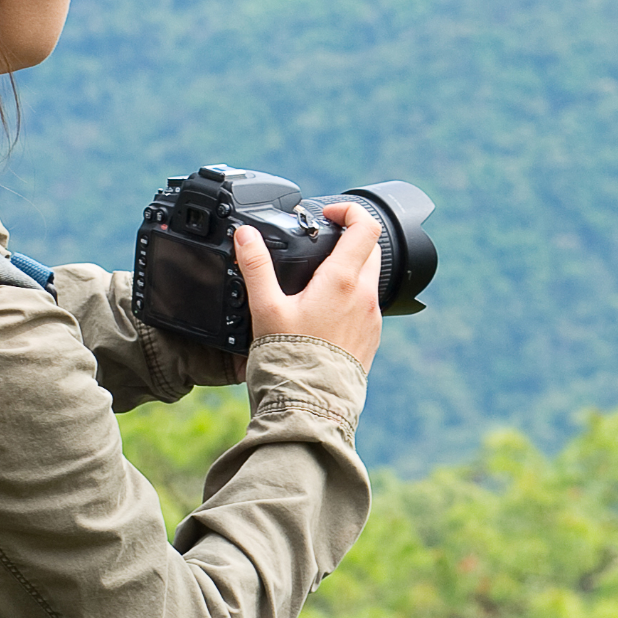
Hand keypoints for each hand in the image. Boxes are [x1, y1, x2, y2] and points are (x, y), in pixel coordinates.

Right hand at [240, 202, 383, 371]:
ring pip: (370, 278)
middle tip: (321, 243)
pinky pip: (367, 305)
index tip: (328, 214)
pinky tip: (324, 311)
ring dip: (350, 268)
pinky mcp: (371, 338)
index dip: (350, 211)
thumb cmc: (290, 359)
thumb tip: (245, 235)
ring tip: (317, 279)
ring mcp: (372, 319)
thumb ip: (256, 266)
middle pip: (370, 249)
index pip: (365, 227)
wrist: (311, 406)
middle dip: (349, 238)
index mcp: (342, 281)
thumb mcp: (265, 308)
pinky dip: (351, 296)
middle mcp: (365, 296)